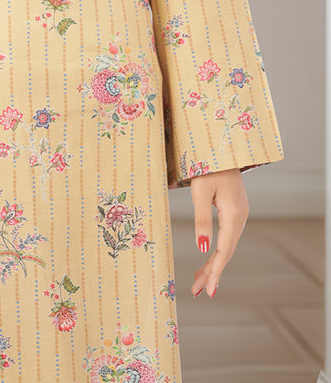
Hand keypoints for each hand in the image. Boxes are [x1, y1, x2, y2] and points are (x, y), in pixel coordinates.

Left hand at [189, 167, 248, 298]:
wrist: (222, 146)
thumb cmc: (208, 165)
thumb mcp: (200, 192)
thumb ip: (202, 220)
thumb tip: (201, 248)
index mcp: (234, 214)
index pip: (224, 251)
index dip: (215, 272)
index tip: (207, 291)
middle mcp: (240, 217)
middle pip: (226, 251)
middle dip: (211, 272)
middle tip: (197, 291)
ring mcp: (239, 213)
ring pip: (227, 245)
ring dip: (213, 263)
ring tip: (198, 282)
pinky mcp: (234, 210)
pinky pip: (227, 236)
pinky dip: (216, 249)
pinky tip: (208, 257)